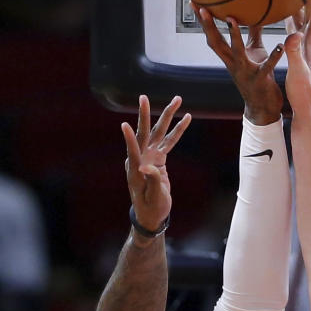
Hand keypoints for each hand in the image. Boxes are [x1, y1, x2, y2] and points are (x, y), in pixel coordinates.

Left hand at [121, 95, 190, 231]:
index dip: (130, 139)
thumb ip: (151, 181)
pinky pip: (169, 141)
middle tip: (144, 97)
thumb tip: (147, 168)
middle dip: (145, 114)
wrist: (152, 213)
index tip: (125, 125)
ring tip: (177, 100)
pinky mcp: (158, 158)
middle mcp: (141, 158)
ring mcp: (150, 156)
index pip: (132, 150)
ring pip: (159, 132)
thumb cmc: (151, 208)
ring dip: (167, 116)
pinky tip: (186, 118)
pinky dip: (177, 130)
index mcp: (136, 169)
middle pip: (145, 132)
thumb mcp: (153, 198)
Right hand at [197, 12, 284, 123]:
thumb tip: (254, 12)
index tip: (194, 3)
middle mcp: (234, 64)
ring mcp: (246, 72)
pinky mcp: (261, 80)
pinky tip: (280, 45)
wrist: (263, 109)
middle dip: (208, 25)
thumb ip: (254, 33)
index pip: (213, 36)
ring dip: (233, 36)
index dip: (203, 21)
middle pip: (217, 43)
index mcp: (230, 58)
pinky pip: (267, 66)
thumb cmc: (260, 78)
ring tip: (231, 18)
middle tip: (201, 7)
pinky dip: (274, 56)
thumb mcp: (255, 53)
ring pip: (237, 52)